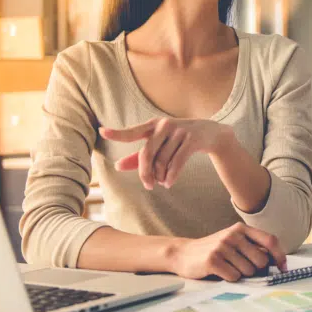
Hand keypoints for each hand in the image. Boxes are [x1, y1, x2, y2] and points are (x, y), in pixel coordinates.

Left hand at [101, 118, 233, 189]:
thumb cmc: (178, 139)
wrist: (209, 133)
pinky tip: (169, 184)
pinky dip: (171, 177)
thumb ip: (139, 156)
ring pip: (162, 161)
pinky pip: (176, 163)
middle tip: (148, 186)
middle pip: (146, 154)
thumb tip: (117, 167)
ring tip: (162, 182)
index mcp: (153, 125)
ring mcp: (179, 131)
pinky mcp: (191, 139)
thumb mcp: (159, 145)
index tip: (102, 132)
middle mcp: (164, 125)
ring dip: (161, 177)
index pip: (132, 132)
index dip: (117, 133)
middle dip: (144, 173)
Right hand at [169, 223, 286, 281]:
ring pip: (248, 271)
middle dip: (256, 270)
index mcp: (241, 229)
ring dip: (240, 275)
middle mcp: (233, 235)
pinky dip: (229, 279)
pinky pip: (234, 277)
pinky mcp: (213, 259)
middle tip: (242, 269)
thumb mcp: (234, 242)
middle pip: (261, 261)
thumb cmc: (214, 250)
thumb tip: (276, 261)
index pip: (270, 240)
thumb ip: (253, 247)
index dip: (280, 256)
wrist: (183, 254)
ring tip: (227, 268)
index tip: (283, 268)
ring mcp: (222, 246)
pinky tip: (219, 272)